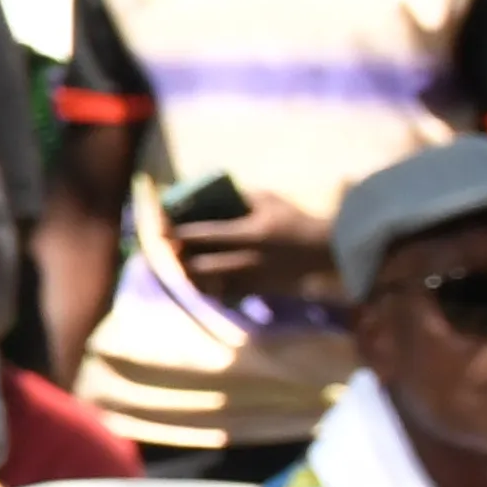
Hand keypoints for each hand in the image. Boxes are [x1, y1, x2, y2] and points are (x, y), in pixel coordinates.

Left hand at [172, 193, 338, 306]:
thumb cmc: (294, 219)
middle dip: (179, 257)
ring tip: (181, 264)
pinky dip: (207, 288)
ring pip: (208, 284)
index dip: (177, 232)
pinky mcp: (257, 290)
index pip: (203, 234)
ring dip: (190, 274)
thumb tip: (206, 191)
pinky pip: (223, 295)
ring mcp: (251, 277)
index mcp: (250, 233)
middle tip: (170, 248)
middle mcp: (248, 258)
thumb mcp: (269, 200)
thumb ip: (239, 195)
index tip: (161, 227)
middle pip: (199, 264)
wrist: (324, 250)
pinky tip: (200, 280)